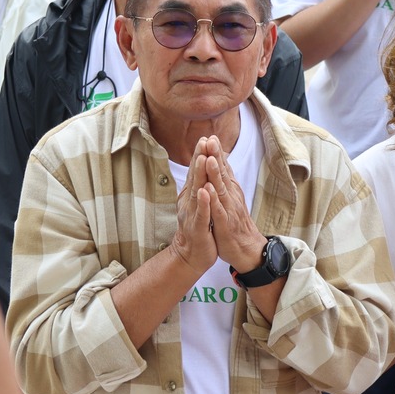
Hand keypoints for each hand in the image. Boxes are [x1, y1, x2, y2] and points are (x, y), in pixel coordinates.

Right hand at [168, 148, 217, 272]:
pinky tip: (204, 191)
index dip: (200, 155)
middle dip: (199, 158)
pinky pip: (201, 213)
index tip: (205, 137)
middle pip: (195, 177)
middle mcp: (189, 202)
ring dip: (200, 175)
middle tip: (203, 140)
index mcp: (191, 195)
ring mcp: (192, 214)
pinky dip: (203, 202)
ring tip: (204, 158)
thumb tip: (202, 166)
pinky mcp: (198, 228)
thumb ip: (199, 185)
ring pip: (197, 192)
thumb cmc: (198, 227)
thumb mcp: (199, 203)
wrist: (191, 255)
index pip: (196, 172)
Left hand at [202, 136, 268, 271]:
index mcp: (230, 190)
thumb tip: (222, 160)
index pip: (223, 168)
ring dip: (215, 174)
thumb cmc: (235, 222)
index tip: (211, 136)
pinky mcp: (226, 224)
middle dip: (216, 157)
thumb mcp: (230, 198)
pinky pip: (219, 211)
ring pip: (221, 189)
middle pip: (223, 174)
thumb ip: (225, 180)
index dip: (217, 153)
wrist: (246, 248)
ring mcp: (229, 209)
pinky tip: (208, 191)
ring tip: (209, 159)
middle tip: (211, 140)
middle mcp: (231, 196)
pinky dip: (213, 200)